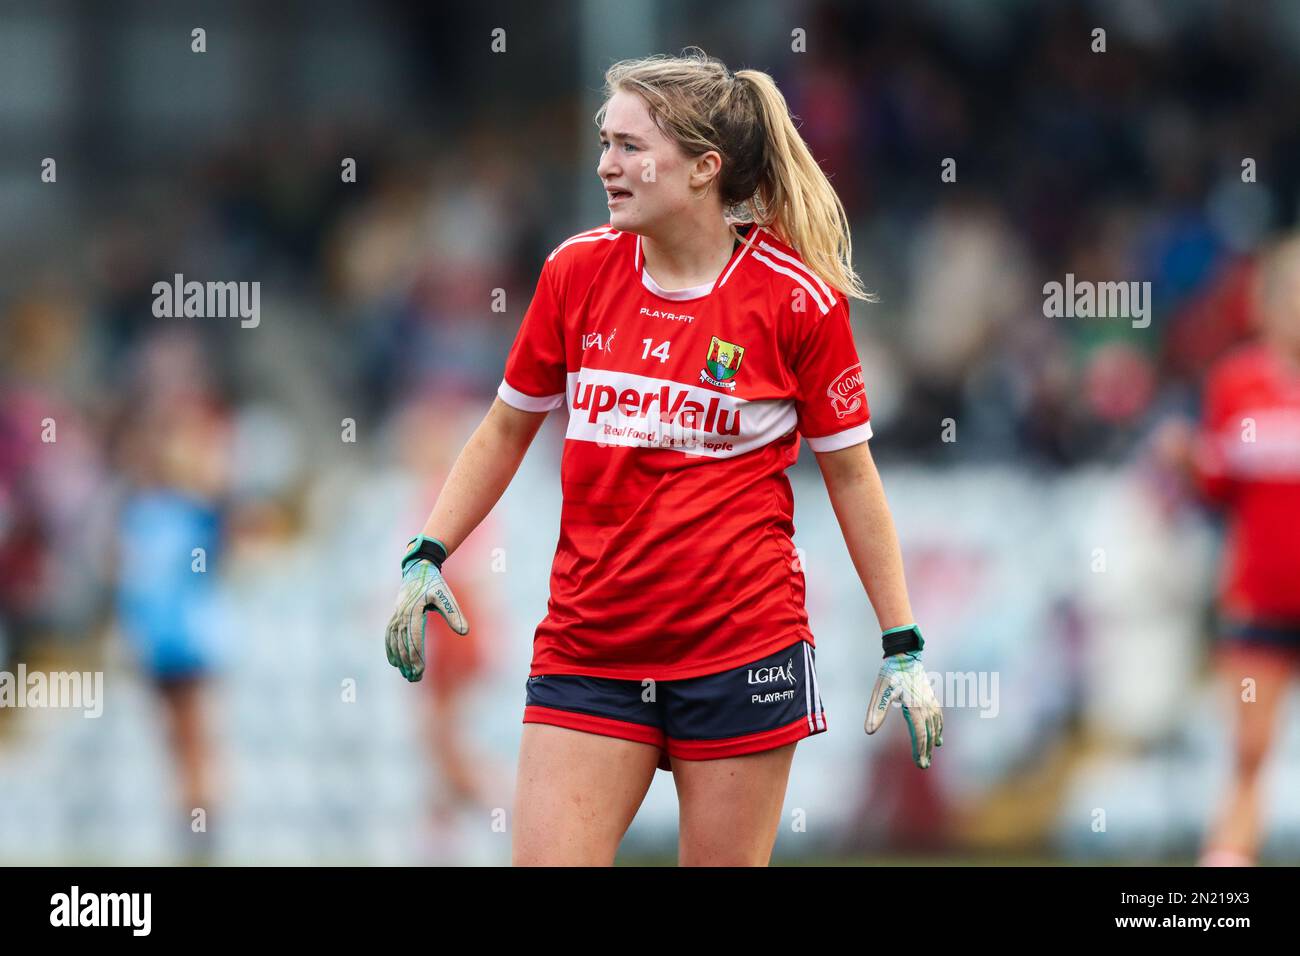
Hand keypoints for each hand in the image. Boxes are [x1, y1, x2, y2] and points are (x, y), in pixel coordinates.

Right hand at [384, 539, 468, 681]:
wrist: (418, 569)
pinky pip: (389, 636)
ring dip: (399, 660)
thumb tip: (465, 632)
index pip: (413, 640)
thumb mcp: (446, 596)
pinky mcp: (394, 616)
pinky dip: (390, 650)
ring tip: (407, 675)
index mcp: (413, 611)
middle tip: (415, 679)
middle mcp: (401, 615)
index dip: (416, 658)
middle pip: (403, 645)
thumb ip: (454, 614)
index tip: (421, 672)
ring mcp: (396, 616)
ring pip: (394, 643)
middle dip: (408, 663)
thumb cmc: (434, 583)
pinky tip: (394, 662)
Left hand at [864, 649, 942, 768]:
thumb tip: (869, 731)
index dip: (919, 750)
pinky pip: (938, 716)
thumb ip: (876, 712)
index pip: (919, 734)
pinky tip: (938, 734)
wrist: (904, 655)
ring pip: (935, 725)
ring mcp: (930, 701)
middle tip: (923, 765)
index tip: (919, 763)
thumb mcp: (880, 693)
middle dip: (926, 750)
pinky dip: (939, 727)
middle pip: (928, 733)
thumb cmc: (890, 674)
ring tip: (930, 753)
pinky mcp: (930, 697)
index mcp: (915, 707)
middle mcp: (926, 706)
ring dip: (933, 740)